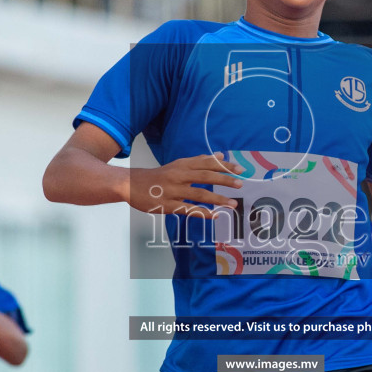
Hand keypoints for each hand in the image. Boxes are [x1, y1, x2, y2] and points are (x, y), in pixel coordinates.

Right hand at [129, 153, 243, 215]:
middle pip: (205, 176)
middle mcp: (179, 175)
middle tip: (240, 184)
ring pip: (199, 194)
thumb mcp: (178, 164)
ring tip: (233, 204)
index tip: (240, 169)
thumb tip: (220, 155)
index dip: (224, 166)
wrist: (131, 184)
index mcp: (182, 164)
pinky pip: (188, 210)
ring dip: (218, 200)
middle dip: (224, 180)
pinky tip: (215, 216)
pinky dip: (203, 213)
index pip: (207, 163)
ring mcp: (173, 191)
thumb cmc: (158, 176)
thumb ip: (199, 160)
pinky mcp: (167, 205)